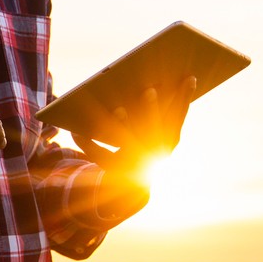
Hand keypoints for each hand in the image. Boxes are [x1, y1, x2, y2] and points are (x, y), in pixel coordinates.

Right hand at [68, 77, 194, 183]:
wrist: (139, 182)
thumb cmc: (116, 164)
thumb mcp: (100, 158)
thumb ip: (87, 146)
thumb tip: (73, 132)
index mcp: (131, 155)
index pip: (124, 140)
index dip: (122, 124)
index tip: (120, 109)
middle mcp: (151, 151)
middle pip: (151, 128)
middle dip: (150, 109)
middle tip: (150, 91)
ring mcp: (165, 145)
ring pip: (173, 119)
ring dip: (180, 98)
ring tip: (187, 78)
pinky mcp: (174, 137)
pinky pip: (180, 116)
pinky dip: (185, 98)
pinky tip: (189, 80)